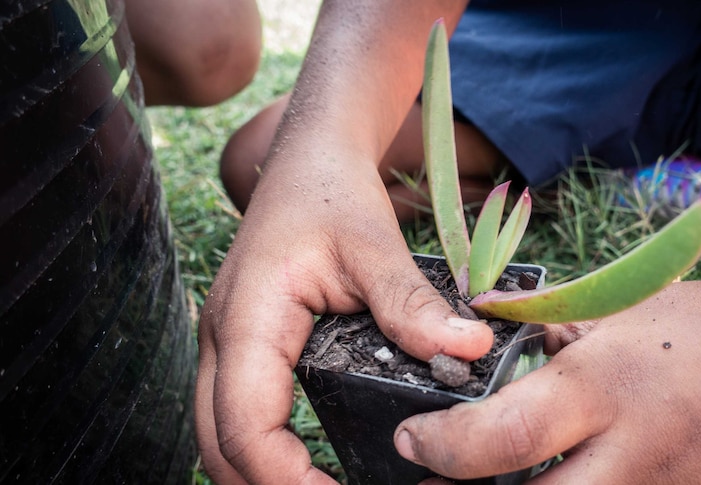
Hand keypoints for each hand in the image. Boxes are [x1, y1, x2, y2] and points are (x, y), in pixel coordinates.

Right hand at [194, 161, 492, 482]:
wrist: (308, 162)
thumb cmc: (330, 194)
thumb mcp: (374, 243)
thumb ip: (412, 301)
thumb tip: (470, 347)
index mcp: (248, 320)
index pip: (244, 426)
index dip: (285, 478)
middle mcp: (223, 341)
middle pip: (218, 448)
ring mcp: (228, 347)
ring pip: (220, 438)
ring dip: (263, 475)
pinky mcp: (246, 349)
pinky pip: (240, 416)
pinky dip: (266, 452)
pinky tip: (310, 464)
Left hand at [394, 277, 700, 482]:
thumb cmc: (693, 326)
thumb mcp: (606, 312)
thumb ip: (536, 324)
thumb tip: (475, 322)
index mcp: (601, 389)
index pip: (500, 440)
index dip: (441, 448)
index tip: (410, 441)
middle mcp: (630, 455)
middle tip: (430, 481)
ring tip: (483, 481)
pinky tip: (554, 481)